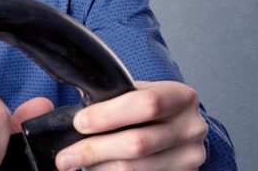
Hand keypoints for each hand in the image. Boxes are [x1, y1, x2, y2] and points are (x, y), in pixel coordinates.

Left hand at [55, 81, 207, 169]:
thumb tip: (70, 108)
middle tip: (65, 156)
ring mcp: (190, 157)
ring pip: (134, 169)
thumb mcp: (138, 93)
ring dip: (100, 167)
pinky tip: (98, 169)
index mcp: (182, 97)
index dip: (109, 115)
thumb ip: (112, 97)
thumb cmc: (150, 111)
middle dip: (94, 149)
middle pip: (137, 143)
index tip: (79, 123)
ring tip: (77, 163)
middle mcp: (192, 128)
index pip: (147, 104)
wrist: (179, 131)